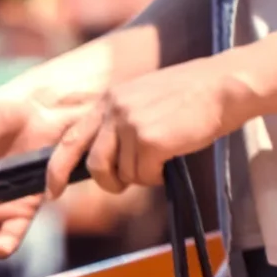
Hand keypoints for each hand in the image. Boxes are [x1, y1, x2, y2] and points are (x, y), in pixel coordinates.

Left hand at [49, 55, 251, 194]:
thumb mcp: (142, 100)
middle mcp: (114, 111)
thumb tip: (105, 162)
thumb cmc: (190, 96)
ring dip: (141, 176)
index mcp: (108, 101)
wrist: (225, 85)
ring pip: (122, 173)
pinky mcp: (150, 139)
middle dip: (107, 182)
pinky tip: (172, 160)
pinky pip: (145, 175)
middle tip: (121, 186)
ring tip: (161, 160)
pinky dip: (157, 176)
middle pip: (94, 164)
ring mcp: (130, 124)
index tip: (52, 191)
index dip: (56, 170)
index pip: (69, 140)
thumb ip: (118, 125)